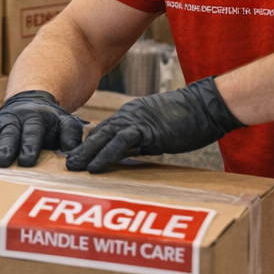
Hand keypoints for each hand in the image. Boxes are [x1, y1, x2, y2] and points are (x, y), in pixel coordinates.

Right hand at [0, 90, 82, 167]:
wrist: (29, 101)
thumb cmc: (50, 120)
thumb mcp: (66, 122)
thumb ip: (71, 134)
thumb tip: (73, 151)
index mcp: (36, 119)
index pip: (32, 133)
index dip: (29, 146)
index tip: (26, 161)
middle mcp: (15, 119)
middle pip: (9, 134)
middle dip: (3, 148)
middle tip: (0, 163)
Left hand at [65, 77, 243, 172]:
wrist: (208, 106)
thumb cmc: (190, 121)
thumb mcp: (161, 132)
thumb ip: (143, 141)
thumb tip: (132, 154)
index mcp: (132, 115)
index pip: (104, 131)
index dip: (88, 143)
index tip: (76, 155)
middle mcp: (129, 116)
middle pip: (98, 133)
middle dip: (81, 148)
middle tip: (66, 162)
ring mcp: (137, 121)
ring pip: (104, 136)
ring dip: (86, 152)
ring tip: (73, 166)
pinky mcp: (147, 129)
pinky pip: (121, 142)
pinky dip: (105, 154)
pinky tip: (95, 166)